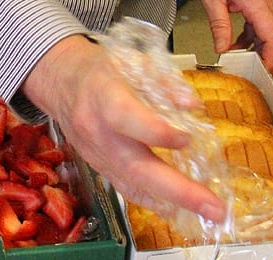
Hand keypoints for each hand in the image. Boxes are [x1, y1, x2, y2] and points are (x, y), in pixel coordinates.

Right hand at [22, 35, 226, 222]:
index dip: (158, 133)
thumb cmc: (97, 67)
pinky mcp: (98, 167)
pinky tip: (178, 209)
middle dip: (178, 191)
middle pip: (136, 168)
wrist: (60, 81)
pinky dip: (154, 202)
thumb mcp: (129, 60)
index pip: (127, 119)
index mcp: (103, 96)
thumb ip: (162, 81)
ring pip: (133, 186)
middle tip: (213, 205)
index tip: (187, 138)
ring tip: (206, 213)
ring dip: (172, 204)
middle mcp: (97, 131)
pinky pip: (126, 189)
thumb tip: (192, 105)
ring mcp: (96, 154)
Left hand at [199, 0, 272, 74]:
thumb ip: (219, 26)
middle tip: (256, 76)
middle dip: (272, 61)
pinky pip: (265, 27)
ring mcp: (267, 4)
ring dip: (263, 51)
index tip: (261, 74)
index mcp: (258, 3)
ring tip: (244, 64)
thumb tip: (222, 50)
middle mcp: (268, 5)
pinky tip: (239, 46)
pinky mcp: (262, 3)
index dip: (270, 60)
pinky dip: (256, 40)